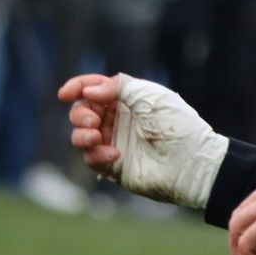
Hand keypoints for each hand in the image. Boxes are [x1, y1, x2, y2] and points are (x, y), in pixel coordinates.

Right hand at [58, 73, 227, 208]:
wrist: (191, 162)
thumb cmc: (176, 125)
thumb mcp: (148, 95)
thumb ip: (116, 87)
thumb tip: (89, 93)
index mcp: (127, 100)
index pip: (95, 90)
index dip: (77, 88)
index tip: (65, 94)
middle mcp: (118, 121)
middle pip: (83, 112)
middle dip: (81, 114)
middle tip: (93, 121)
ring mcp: (115, 143)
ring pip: (80, 136)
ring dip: (81, 134)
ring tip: (96, 136)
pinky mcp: (114, 167)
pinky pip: (91, 159)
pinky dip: (96, 155)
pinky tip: (115, 155)